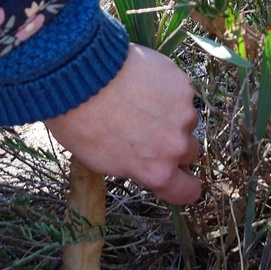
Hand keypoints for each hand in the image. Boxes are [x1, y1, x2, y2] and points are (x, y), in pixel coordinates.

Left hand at [44, 44, 202, 204]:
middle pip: (189, 151)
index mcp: (157, 172)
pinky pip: (180, 91)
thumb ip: (134, 166)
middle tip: (149, 129)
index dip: (184, 184)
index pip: (188, 190)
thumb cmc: (81, 123)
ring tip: (140, 99)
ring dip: (171, 113)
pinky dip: (166, 88)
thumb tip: (141, 163)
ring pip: (185, 118)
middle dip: (174, 143)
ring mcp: (183, 113)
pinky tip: (142, 81)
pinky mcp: (182, 85)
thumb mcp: (102, 161)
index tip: (178, 176)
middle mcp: (176, 146)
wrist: (82, 79)